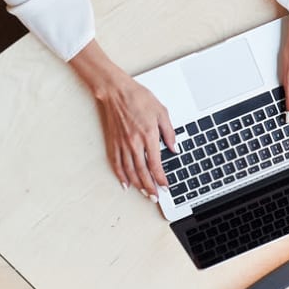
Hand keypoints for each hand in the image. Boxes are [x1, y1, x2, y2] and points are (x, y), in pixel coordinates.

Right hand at [69, 40, 177, 197]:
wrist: (116, 91)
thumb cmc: (138, 98)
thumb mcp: (162, 112)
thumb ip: (169, 132)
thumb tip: (174, 148)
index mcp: (148, 136)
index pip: (155, 164)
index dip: (161, 178)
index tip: (166, 186)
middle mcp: (134, 143)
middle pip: (142, 171)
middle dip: (150, 186)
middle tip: (155, 196)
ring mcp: (122, 144)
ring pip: (130, 170)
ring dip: (138, 184)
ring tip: (144, 193)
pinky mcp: (113, 142)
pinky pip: (116, 163)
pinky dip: (121, 175)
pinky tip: (125, 183)